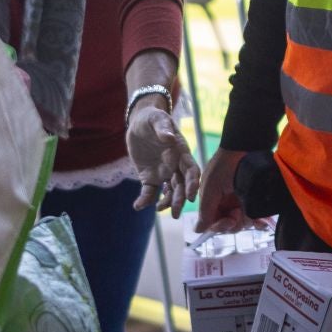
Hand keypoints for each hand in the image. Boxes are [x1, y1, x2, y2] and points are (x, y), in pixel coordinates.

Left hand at [127, 100, 200, 217]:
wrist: (139, 123)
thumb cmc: (152, 118)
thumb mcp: (157, 119)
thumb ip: (163, 128)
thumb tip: (169, 138)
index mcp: (181, 152)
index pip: (191, 170)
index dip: (193, 183)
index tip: (191, 195)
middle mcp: (175, 166)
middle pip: (181, 185)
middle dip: (180, 199)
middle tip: (176, 213)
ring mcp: (162, 173)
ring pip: (169, 192)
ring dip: (166, 202)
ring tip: (158, 209)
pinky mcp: (149, 177)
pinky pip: (149, 192)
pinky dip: (145, 200)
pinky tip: (138, 205)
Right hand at [193, 147, 265, 234]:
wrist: (249, 145)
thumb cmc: (227, 163)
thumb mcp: (212, 186)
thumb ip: (206, 209)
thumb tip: (197, 230)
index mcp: (212, 198)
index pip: (213, 221)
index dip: (220, 226)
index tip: (230, 221)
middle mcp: (225, 201)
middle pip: (227, 224)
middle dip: (234, 223)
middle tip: (239, 214)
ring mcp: (239, 200)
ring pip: (241, 222)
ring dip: (246, 221)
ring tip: (250, 214)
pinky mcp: (253, 198)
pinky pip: (254, 216)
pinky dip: (257, 222)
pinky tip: (262, 223)